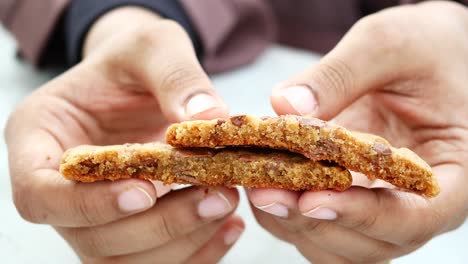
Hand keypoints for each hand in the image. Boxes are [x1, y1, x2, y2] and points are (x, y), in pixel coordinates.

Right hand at [5, 7, 242, 262]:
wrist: (143, 82)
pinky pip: (154, 262)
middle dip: (158, 224)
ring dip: (180, 241)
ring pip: (124, 261)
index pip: (41, 194)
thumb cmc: (135, 60)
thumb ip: (175, 77)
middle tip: (214, 196)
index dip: (89, 204)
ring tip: (226, 204)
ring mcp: (92, 217)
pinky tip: (230, 225)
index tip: (145, 191)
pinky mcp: (127, 230)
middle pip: (91, 237)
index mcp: (39, 140)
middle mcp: (59, 190)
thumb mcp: (152, 47)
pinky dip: (196, 253)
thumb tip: (210, 119)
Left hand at [249, 2, 467, 262]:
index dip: (362, 215)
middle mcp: (415, 202)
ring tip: (258, 188)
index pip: (416, 217)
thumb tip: (286, 106)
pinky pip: (319, 226)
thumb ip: (342, 74)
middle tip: (265, 192)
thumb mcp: (390, 45)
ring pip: (337, 245)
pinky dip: (287, 213)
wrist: (423, 55)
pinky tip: (263, 182)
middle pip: (369, 242)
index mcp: (450, 173)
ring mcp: (380, 206)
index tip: (312, 199)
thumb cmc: (424, 48)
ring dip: (294, 224)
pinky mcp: (350, 197)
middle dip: (313, 221)